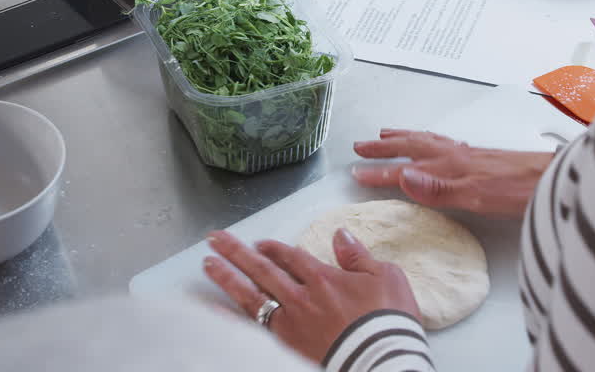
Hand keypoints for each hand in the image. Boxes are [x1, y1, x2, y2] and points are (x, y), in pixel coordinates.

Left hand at [204, 229, 419, 363]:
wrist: (381, 360)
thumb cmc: (388, 321)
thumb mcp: (386, 277)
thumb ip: (359, 256)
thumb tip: (341, 235)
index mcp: (324, 278)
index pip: (291, 257)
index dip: (273, 248)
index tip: (259, 243)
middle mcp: (301, 297)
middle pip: (262, 269)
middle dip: (237, 251)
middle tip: (215, 238)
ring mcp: (290, 323)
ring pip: (251, 295)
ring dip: (227, 276)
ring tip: (207, 263)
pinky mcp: (286, 346)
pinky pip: (251, 328)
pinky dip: (230, 317)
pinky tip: (213, 310)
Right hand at [353, 129, 554, 218]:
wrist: (550, 179)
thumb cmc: (516, 192)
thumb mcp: (474, 197)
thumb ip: (436, 188)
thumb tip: (402, 176)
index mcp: (447, 167)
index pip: (404, 171)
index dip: (379, 172)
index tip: (356, 173)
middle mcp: (453, 156)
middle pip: (411, 147)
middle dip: (384, 147)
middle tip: (360, 146)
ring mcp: (466, 153)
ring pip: (426, 139)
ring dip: (403, 136)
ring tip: (387, 133)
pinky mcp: (479, 155)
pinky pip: (442, 140)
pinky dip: (427, 137)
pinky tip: (432, 142)